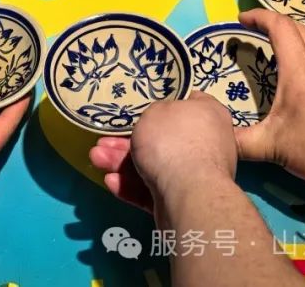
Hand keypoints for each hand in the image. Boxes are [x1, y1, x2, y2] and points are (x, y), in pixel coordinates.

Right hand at [89, 93, 237, 213]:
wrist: (186, 192)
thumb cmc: (172, 140)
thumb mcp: (156, 110)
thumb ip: (155, 113)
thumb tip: (163, 119)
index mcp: (208, 115)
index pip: (189, 104)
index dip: (165, 103)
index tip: (143, 107)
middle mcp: (206, 144)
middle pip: (162, 139)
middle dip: (128, 140)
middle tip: (104, 141)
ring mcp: (194, 175)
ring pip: (153, 165)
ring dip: (122, 163)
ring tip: (96, 158)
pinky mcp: (181, 201)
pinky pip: (153, 189)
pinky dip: (131, 185)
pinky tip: (111, 181)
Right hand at [234, 9, 304, 183]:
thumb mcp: (273, 146)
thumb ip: (241, 143)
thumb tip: (217, 137)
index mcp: (299, 68)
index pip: (279, 27)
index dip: (259, 17)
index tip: (242, 18)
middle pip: (299, 28)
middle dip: (276, 23)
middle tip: (259, 31)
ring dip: (299, 36)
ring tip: (285, 47)